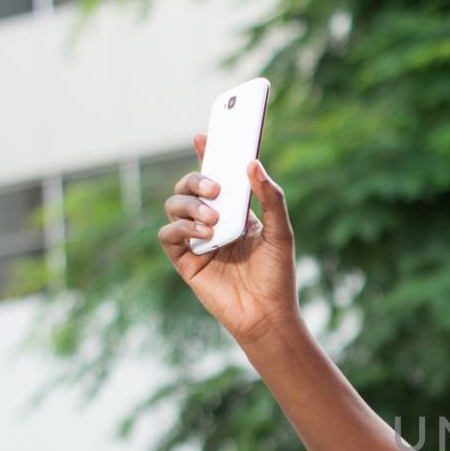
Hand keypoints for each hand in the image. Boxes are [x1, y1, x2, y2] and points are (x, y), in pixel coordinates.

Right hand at [158, 133, 299, 345]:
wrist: (268, 315)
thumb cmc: (277, 275)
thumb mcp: (281, 232)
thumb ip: (271, 198)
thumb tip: (254, 164)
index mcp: (236, 211)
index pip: (216, 175)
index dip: (208, 154)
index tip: (205, 136)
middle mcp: (213, 222)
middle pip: (190, 186)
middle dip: (196, 178)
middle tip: (215, 187)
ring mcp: (197, 240)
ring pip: (174, 206)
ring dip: (191, 205)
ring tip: (213, 221)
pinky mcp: (185, 260)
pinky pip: (168, 235)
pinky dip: (180, 229)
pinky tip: (203, 235)